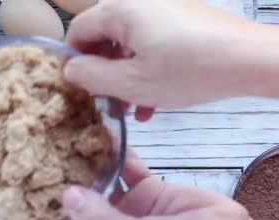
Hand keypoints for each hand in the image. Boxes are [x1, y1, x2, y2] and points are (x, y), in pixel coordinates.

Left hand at [0, 149, 278, 219]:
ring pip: (92, 184)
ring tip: (46, 145)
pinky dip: (108, 153)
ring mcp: (125, 209)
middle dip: (42, 197)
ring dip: (74, 167)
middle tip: (14, 174)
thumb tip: (67, 196)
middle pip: (66, 214)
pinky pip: (121, 167)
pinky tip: (89, 133)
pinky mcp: (145, 188)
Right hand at [63, 0, 262, 113]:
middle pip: (102, 37)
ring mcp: (161, 9)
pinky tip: (153, 100)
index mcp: (120, 10)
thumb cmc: (190, 70)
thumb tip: (70, 71)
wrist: (250, 59)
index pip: (77, 31)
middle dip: (101, 72)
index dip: (73, 62)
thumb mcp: (131, 83)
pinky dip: (144, 68)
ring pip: (127, 44)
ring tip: (132, 108)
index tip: (78, 89)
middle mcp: (138, 2)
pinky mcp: (180, 20)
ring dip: (123, 77)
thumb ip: (92, 77)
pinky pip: (149, 43)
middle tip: (107, 102)